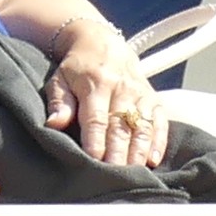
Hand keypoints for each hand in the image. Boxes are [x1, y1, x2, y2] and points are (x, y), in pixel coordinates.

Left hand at [44, 20, 166, 166]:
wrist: (101, 41)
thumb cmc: (77, 67)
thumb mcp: (59, 79)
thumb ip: (59, 102)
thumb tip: (55, 123)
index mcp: (96, 83)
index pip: (96, 117)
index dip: (96, 140)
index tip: (94, 159)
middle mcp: (121, 88)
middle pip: (121, 125)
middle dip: (119, 152)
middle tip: (115, 175)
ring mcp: (140, 93)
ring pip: (143, 125)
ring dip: (139, 150)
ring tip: (134, 172)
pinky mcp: (153, 98)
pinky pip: (160, 120)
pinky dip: (159, 140)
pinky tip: (154, 159)